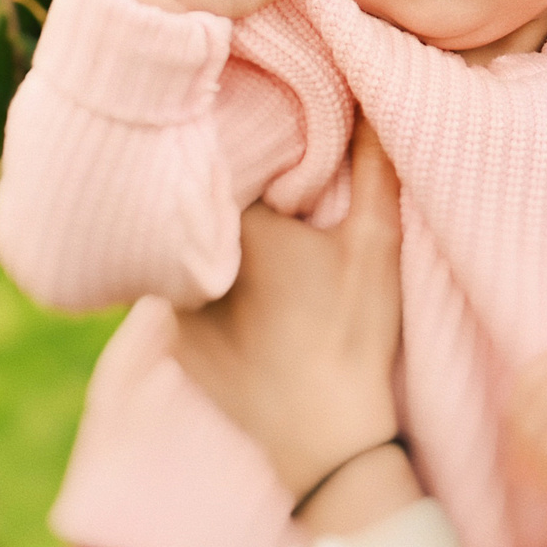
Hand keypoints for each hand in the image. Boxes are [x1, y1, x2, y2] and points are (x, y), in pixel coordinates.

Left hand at [174, 121, 403, 498]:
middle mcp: (187, 259)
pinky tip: (234, 297)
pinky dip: (198, 289)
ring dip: (206, 244)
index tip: (271, 143)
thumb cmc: (352, 339)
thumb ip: (374, 167)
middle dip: (221, 194)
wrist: (325, 448)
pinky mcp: (170, 347)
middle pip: (198, 207)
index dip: (249, 147)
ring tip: (245, 245)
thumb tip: (372, 99)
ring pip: (183, 252)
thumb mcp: (376, 247)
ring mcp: (171, 308)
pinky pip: (175, 297)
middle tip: (261, 190)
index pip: (227, 162)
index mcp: (233, 223)